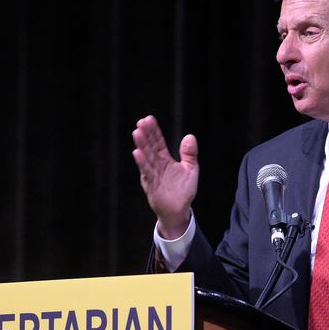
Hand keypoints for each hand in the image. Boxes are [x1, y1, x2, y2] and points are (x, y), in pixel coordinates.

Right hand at [132, 115, 198, 238]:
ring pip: (146, 158)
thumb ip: (189, 153)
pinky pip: (147, 172)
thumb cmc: (183, 190)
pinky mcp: (151, 185)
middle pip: (150, 147)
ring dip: (141, 145)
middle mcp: (156, 165)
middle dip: (145, 135)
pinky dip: (142, 162)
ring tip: (137, 132)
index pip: (158, 142)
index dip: (154, 131)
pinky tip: (137, 152)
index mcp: (165, 160)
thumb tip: (190, 136)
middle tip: (141, 122)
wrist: (179, 210)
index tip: (148, 119)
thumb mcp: (191, 169)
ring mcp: (152, 175)